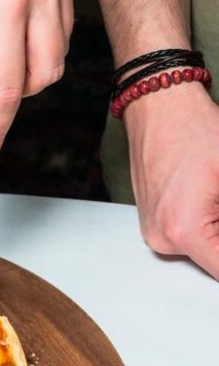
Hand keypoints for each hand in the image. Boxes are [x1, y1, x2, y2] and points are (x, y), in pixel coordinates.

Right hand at [124, 84, 218, 279]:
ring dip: (218, 229)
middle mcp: (163, 240)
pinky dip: (207, 223)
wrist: (159, 107)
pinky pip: (190, 236)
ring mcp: (155, 233)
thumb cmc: (193, 129)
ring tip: (214, 190)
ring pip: (205, 248)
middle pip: (216, 258)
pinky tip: (209, 195)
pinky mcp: (154, 223)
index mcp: (184, 231)